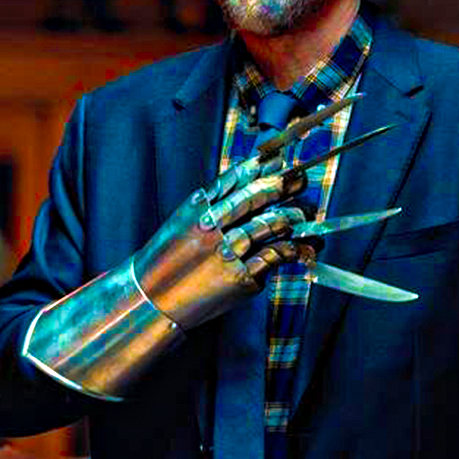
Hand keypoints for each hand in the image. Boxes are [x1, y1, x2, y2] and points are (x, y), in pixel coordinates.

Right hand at [133, 152, 309, 328]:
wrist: (152, 299)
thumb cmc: (168, 259)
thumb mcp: (183, 221)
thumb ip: (211, 201)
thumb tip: (246, 177)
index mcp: (197, 209)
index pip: (234, 181)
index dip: (260, 168)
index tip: (279, 159)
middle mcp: (212, 227)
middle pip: (254, 198)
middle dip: (282, 186)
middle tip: (301, 179)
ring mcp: (227, 253)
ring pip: (268, 226)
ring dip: (293, 217)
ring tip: (305, 212)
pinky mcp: (239, 279)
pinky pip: (273, 257)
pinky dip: (292, 249)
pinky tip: (301, 245)